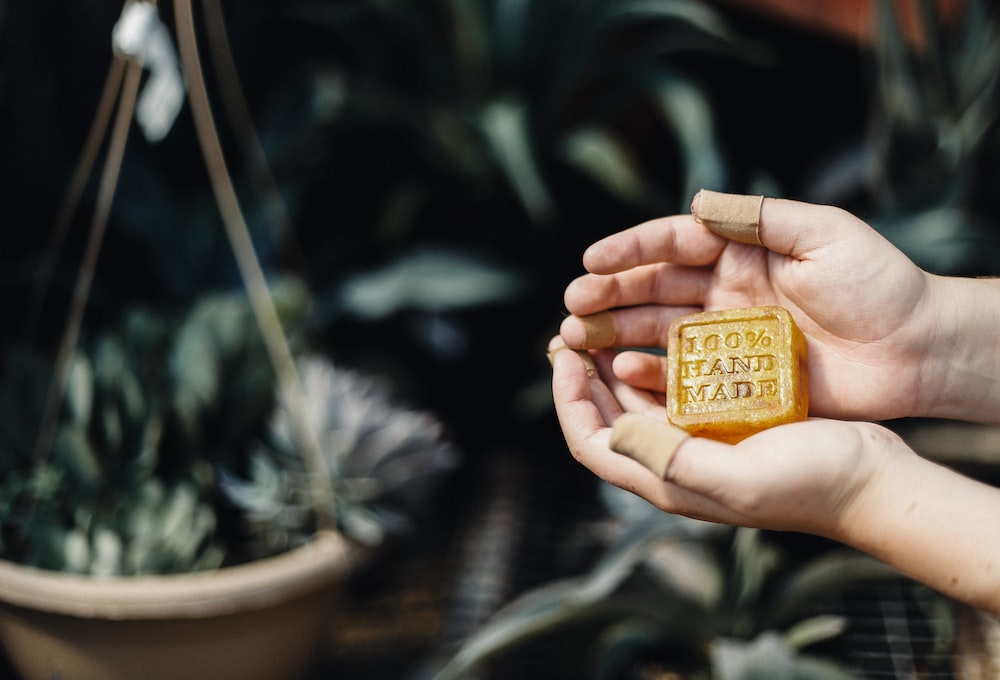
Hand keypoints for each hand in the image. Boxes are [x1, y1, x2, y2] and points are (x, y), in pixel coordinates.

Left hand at [548, 339, 887, 535]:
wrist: (872, 482)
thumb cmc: (812, 484)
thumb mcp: (737, 477)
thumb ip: (671, 459)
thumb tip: (615, 429)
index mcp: (666, 479)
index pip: (591, 441)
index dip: (567, 399)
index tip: (561, 355)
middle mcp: (674, 462)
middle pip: (606, 417)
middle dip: (580, 376)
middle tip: (569, 330)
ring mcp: (698, 442)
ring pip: (635, 400)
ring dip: (611, 365)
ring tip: (600, 326)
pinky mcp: (725, 423)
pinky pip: (673, 390)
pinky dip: (655, 363)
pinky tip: (656, 335)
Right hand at [559, 195, 934, 420]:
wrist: (918, 349)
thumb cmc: (878, 283)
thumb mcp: (823, 233)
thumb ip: (758, 217)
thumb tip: (694, 203)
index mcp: (742, 252)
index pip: (673, 245)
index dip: (629, 250)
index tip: (589, 262)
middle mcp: (726, 292)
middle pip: (653, 289)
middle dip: (608, 296)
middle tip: (571, 308)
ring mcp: (728, 337)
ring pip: (658, 331)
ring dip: (615, 334)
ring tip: (575, 340)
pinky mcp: (738, 378)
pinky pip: (684, 374)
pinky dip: (651, 373)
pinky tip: (621, 371)